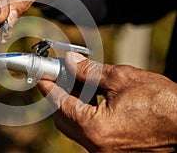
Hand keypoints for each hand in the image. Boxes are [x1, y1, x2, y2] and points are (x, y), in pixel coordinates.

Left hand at [38, 52, 176, 151]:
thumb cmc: (161, 102)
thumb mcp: (122, 78)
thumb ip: (90, 71)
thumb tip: (70, 61)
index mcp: (94, 127)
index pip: (59, 103)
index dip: (48, 86)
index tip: (43, 74)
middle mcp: (95, 145)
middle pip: (62, 119)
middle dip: (59, 95)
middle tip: (64, 76)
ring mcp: (103, 152)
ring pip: (74, 127)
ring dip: (72, 104)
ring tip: (81, 83)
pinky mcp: (112, 151)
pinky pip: (88, 133)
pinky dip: (85, 115)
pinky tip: (93, 98)